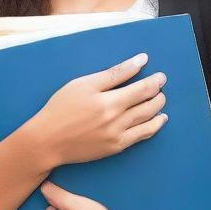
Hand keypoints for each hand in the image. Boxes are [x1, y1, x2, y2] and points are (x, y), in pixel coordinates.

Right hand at [28, 54, 167, 169]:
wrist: (48, 140)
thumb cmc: (62, 107)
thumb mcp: (84, 84)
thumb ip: (114, 73)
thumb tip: (139, 61)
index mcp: (108, 101)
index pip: (140, 88)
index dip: (153, 81)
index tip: (160, 75)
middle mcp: (116, 119)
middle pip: (147, 104)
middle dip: (158, 93)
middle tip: (161, 84)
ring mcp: (117, 136)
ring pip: (147, 120)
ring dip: (158, 108)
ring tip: (161, 100)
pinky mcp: (115, 148)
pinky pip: (141, 136)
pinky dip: (153, 127)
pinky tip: (158, 121)